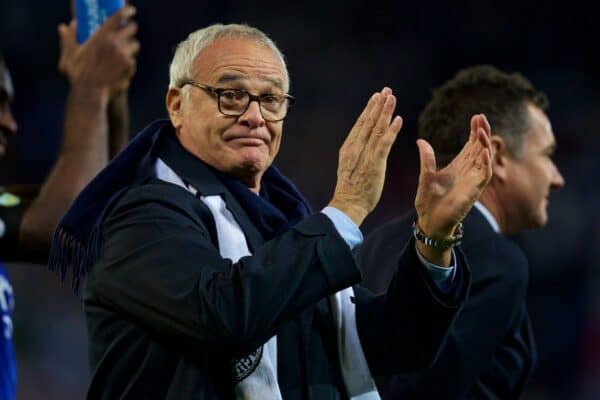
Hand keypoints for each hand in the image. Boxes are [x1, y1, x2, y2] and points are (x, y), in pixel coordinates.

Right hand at [58, 6, 139, 97]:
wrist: (90, 90)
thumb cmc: (78, 71)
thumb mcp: (70, 52)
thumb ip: (69, 37)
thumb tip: (65, 26)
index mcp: (102, 35)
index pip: (118, 17)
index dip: (127, 11)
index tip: (130, 10)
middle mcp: (115, 42)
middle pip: (132, 28)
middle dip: (131, 28)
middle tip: (128, 30)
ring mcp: (124, 54)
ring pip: (135, 44)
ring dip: (131, 44)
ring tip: (125, 48)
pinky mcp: (129, 65)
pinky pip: (133, 59)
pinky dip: (130, 60)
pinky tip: (124, 63)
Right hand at [329, 87, 402, 225]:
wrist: (348, 204)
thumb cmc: (351, 190)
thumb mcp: (350, 167)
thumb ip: (356, 155)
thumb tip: (363, 146)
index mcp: (348, 148)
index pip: (360, 125)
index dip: (369, 109)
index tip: (376, 97)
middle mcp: (355, 148)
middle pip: (368, 122)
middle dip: (377, 105)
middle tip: (386, 90)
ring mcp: (365, 155)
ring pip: (376, 129)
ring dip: (385, 112)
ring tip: (392, 97)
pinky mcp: (375, 163)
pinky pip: (384, 143)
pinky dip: (391, 131)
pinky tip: (398, 119)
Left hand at [414, 114, 492, 240]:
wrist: (430, 221)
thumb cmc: (429, 201)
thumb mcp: (425, 175)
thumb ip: (426, 158)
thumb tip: (420, 141)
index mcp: (458, 166)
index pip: (471, 144)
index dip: (475, 131)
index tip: (476, 116)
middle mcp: (468, 171)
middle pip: (480, 147)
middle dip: (482, 132)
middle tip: (481, 117)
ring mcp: (472, 180)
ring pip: (485, 158)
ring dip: (485, 144)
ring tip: (482, 131)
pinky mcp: (474, 191)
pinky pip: (484, 175)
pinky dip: (486, 163)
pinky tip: (484, 151)